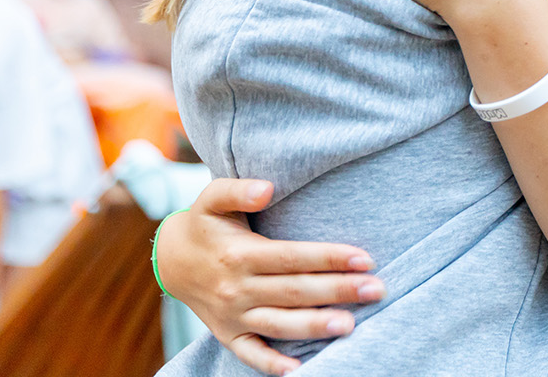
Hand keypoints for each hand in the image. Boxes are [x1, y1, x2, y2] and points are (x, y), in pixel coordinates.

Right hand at [157, 179, 384, 375]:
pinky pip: (251, 354)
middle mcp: (237, 288)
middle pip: (294, 291)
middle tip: (377, 290)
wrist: (171, 260)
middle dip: (338, 291)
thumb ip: (237, 189)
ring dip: (314, 326)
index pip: (292, 258)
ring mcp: (233, 316)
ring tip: (351, 325)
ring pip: (279, 324)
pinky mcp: (228, 335)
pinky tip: (299, 369)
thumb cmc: (205, 223)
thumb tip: (267, 188)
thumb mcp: (212, 197)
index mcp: (239, 254)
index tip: (364, 258)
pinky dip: (272, 365)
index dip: (329, 258)